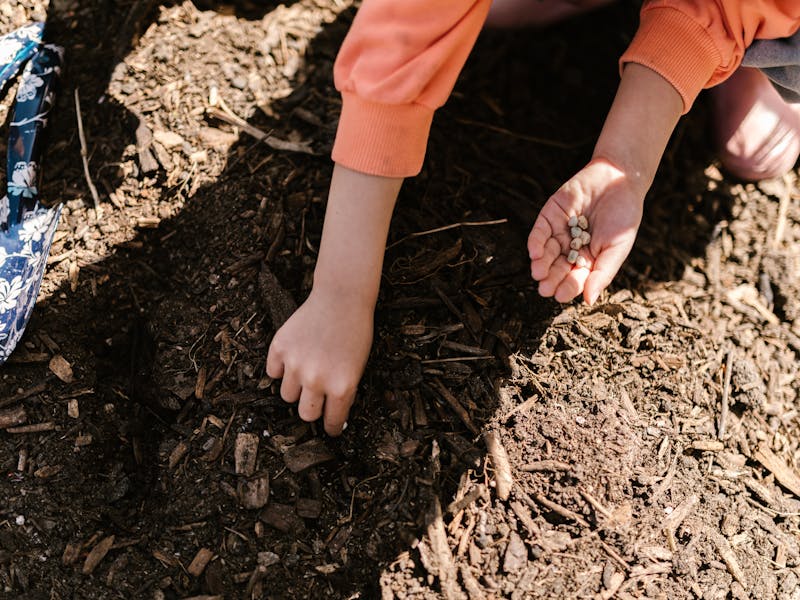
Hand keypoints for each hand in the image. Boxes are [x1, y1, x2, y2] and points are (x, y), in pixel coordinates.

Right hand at [266, 286, 373, 435]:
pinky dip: (281, 368)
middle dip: (312, 409)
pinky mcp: (279, 348)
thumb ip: (342, 391)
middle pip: (305, 414)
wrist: (342, 298)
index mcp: (341, 387)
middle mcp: (317, 380)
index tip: (331, 429)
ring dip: (296, 388)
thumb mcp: (358, 367)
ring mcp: (296, 364)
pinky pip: (273, 372)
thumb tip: (329, 415)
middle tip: (316, 397)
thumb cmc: (355, 332)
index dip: (332, 427)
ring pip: (286, 395)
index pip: (331, 422)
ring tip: (306, 370)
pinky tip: (293, 357)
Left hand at [527, 159, 643, 304]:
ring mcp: (560, 232)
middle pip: (557, 268)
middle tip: (544, 289)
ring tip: (538, 273)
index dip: (567, 287)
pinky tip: (535, 253)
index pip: (575, 278)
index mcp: (588, 260)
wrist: (620, 179)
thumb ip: (602, 273)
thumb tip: (588, 300)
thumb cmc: (624, 216)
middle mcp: (571, 248)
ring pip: (546, 253)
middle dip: (550, 279)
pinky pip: (539, 232)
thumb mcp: (617, 248)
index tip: (560, 296)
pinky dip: (536, 243)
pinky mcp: (550, 215)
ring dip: (541, 264)